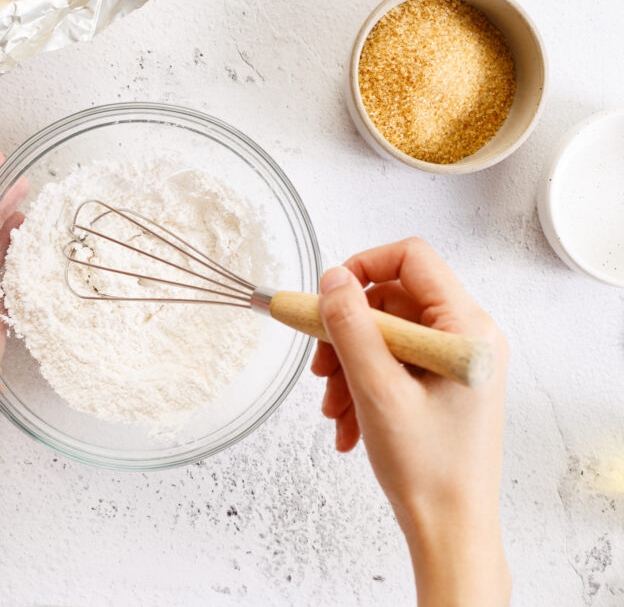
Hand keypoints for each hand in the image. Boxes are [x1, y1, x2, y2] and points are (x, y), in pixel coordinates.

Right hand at [312, 237, 509, 605]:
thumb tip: (333, 278)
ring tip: (334, 408)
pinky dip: (360, 387)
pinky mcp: (440, 383)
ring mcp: (453, 362)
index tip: (326, 298)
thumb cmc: (429, 470)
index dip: (362, 268)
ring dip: (347, 367)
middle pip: (389, 301)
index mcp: (466, 329)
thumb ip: (351, 326)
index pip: (411, 258)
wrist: (449, 529)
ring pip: (382, 336)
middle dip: (346, 333)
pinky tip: (349, 424)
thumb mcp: (377, 389)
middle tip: (321, 369)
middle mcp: (465, 338)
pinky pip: (389, 364)